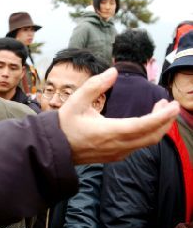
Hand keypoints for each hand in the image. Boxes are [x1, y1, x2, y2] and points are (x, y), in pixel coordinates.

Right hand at [59, 68, 179, 163]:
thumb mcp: (75, 101)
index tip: (172, 104)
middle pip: (152, 136)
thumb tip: (113, 72)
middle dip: (166, 120)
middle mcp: (117, 145)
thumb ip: (95, 85)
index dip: (162, 116)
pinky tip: (144, 122)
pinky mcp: (115, 156)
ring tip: (159, 109)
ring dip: (157, 127)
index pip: (144, 125)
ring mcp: (117, 153)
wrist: (55, 148)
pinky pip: (138, 146)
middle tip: (168, 104)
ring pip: (147, 142)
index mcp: (109, 131)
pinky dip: (148, 134)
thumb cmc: (64, 124)